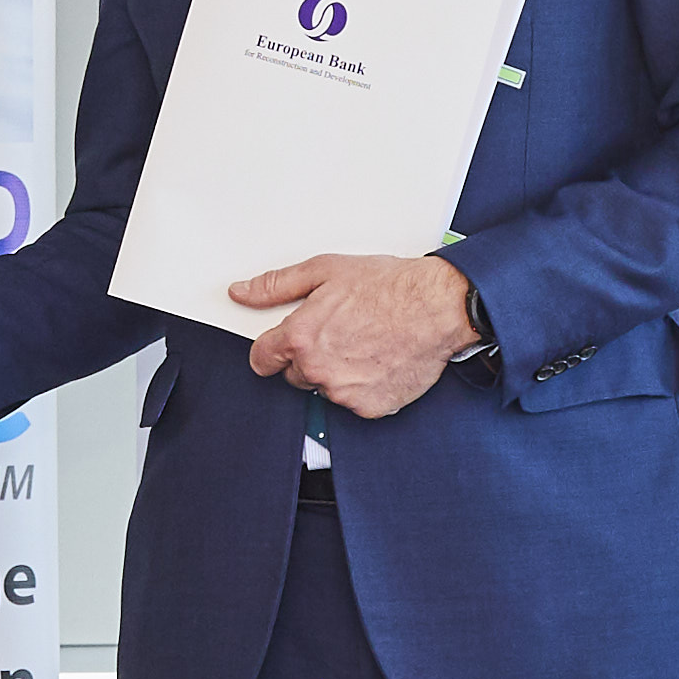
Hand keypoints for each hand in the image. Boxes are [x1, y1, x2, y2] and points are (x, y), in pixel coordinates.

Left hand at [235, 251, 480, 421]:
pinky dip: (362, 387)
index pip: (262, 358)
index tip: (280, 347)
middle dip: (308, 358)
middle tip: (339, 334)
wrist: (438, 307)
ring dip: (336, 373)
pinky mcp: (369, 407)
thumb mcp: (325, 271)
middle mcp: (318, 369)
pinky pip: (354, 402)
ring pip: (324, 389)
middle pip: (293, 375)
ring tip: (364, 344)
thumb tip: (241, 292)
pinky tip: (378, 361)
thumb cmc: (388, 287)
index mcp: (300, 337)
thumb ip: (277, 286)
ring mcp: (343, 393)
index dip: (270, 350)